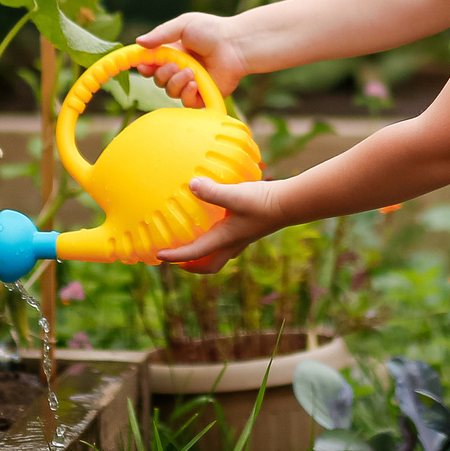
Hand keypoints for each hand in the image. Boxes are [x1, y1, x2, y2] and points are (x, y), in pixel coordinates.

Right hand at [135, 12, 248, 107]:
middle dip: (162, 73)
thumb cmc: (212, 31)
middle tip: (174, 65)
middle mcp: (179, 68)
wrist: (236, 45)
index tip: (142, 64)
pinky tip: (194, 83)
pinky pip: (185, 102)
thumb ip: (161, 34)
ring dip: (176, 82)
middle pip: (158, 79)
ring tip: (191, 72)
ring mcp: (190, 83)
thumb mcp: (183, 25)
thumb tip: (138, 42)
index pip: (150, 63)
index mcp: (172, 52)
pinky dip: (186, 93)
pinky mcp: (201, 95)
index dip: (144, 65)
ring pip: (170, 91)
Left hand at [155, 176, 283, 271]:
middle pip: (209, 265)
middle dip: (191, 266)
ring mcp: (242, 238)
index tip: (158, 256)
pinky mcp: (249, 230)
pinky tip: (216, 225)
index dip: (175, 257)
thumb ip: (212, 191)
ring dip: (204, 257)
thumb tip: (191, 184)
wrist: (291, 203)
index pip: (195, 254)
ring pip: (219, 256)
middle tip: (177, 261)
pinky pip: (228, 243)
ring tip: (193, 246)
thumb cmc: (262, 202)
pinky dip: (217, 241)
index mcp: (224, 239)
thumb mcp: (235, 195)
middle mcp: (232, 243)